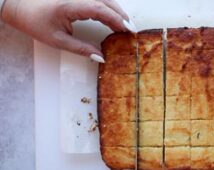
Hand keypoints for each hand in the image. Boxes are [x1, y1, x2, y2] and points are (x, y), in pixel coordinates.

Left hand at [1, 0, 136, 62]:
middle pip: (107, 1)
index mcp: (71, 4)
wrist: (20, 6)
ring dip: (117, 11)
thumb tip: (101, 57)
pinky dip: (109, 9)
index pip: (100, 9)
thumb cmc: (35, 22)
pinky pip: (98, 0)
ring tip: (125, 27)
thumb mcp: (58, 40)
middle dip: (121, 16)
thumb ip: (82, 49)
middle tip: (132, 31)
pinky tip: (113, 19)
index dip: (117, 19)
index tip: (128, 30)